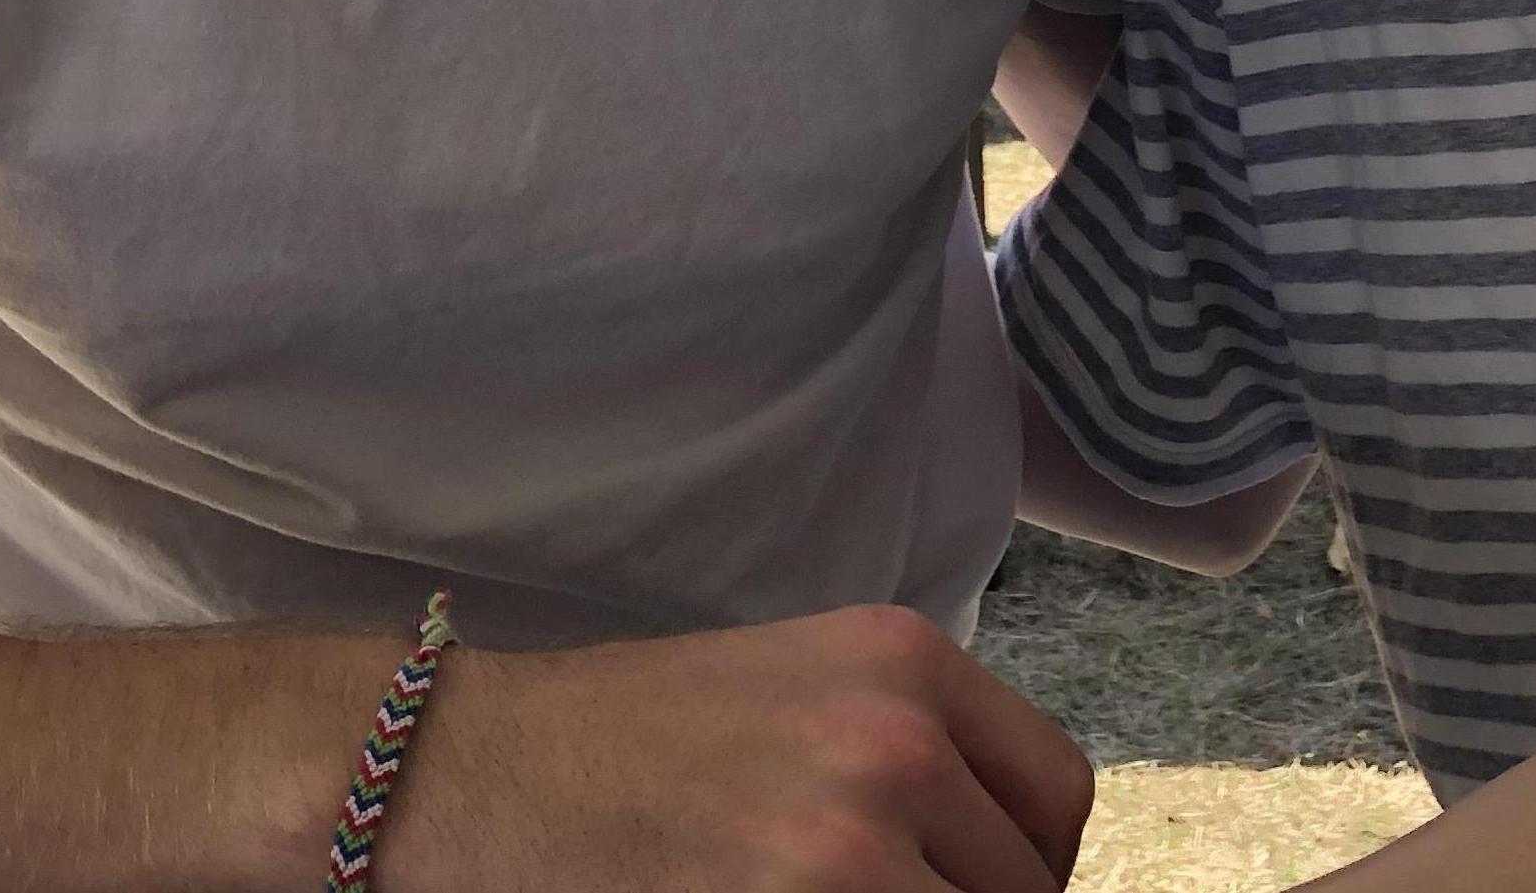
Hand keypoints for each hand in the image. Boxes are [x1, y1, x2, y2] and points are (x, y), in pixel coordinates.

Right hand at [391, 604, 1092, 892]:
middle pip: (1022, 890)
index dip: (1024, 870)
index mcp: (906, 664)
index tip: (972, 889)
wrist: (479, 770)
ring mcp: (844, 842)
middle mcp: (893, 742)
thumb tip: (1003, 864)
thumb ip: (911, 754)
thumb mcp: (803, 696)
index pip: (1057, 799)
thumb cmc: (634, 744)